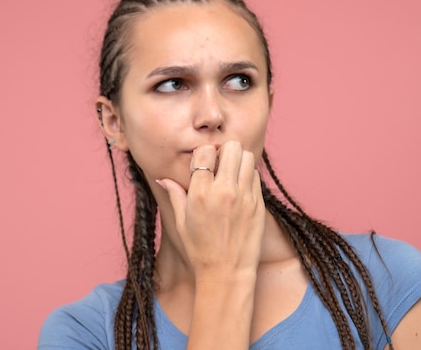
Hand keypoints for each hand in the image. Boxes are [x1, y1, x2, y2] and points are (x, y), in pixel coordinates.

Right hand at [158, 141, 265, 283]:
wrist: (226, 272)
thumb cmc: (200, 249)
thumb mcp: (181, 222)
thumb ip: (175, 195)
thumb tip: (162, 178)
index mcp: (200, 193)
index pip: (205, 151)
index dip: (203, 154)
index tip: (203, 164)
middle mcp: (224, 190)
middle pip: (231, 147)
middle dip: (224, 151)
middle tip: (220, 164)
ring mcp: (244, 196)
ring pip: (248, 157)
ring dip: (239, 161)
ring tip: (232, 174)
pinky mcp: (258, 204)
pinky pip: (256, 176)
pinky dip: (249, 175)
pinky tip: (241, 188)